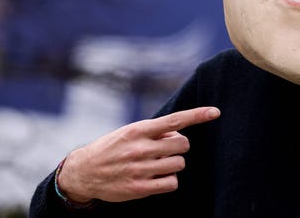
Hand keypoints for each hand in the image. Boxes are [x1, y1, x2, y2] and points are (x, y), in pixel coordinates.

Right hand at [56, 106, 219, 203]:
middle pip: (183, 145)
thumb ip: (154, 132)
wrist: (83, 172)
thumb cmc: (112, 148)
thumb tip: (179, 134)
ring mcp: (139, 169)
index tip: (215, 112)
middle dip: (179, 147)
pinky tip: (157, 178)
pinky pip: (171, 183)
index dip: (197, 115)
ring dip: (174, 164)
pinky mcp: (138, 188)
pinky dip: (169, 181)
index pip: (174, 120)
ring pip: (179, 164)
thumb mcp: (129, 132)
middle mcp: (140, 148)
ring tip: (158, 164)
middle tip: (165, 150)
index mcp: (138, 130)